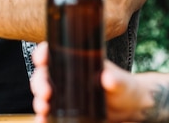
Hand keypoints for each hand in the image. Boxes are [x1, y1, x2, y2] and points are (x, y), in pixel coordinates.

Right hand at [30, 42, 151, 122]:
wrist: (130, 109)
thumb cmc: (124, 87)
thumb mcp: (121, 81)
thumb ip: (115, 78)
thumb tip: (108, 78)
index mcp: (76, 61)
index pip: (54, 52)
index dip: (43, 53)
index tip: (41, 59)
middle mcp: (66, 75)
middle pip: (43, 75)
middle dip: (39, 83)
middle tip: (45, 93)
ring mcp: (65, 94)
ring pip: (42, 94)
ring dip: (39, 101)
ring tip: (44, 109)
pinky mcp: (66, 111)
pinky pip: (50, 113)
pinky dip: (43, 118)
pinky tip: (42, 121)